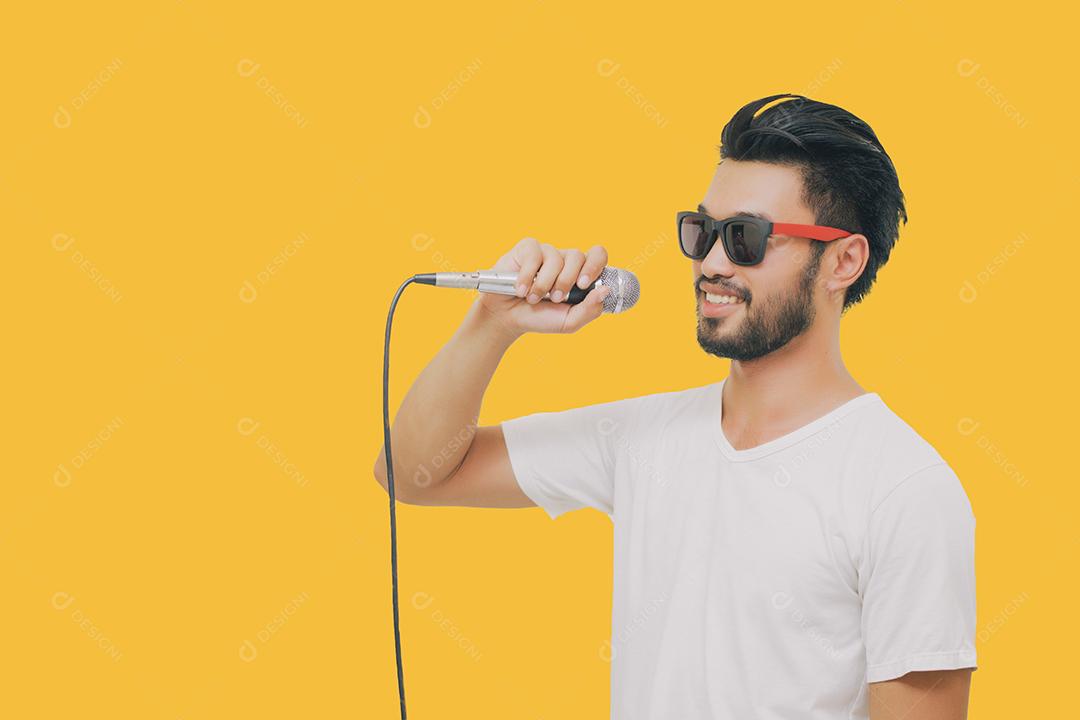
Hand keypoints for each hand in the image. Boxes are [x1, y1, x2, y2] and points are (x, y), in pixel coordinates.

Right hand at [476, 238, 610, 335]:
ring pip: (555, 258)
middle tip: (556, 298)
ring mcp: (546, 253)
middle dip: (567, 280)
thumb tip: (605, 290)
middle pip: (578, 256)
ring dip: (545, 284)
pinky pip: (534, 256)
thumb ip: (590, 309)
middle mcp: (565, 260)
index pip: (597, 256)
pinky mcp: (527, 249)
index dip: (594, 266)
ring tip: (533, 298)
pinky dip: (527, 277)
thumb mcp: (568, 322)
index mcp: (580, 273)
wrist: (507, 318)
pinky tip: (521, 290)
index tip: (583, 285)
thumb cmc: (540, 317)